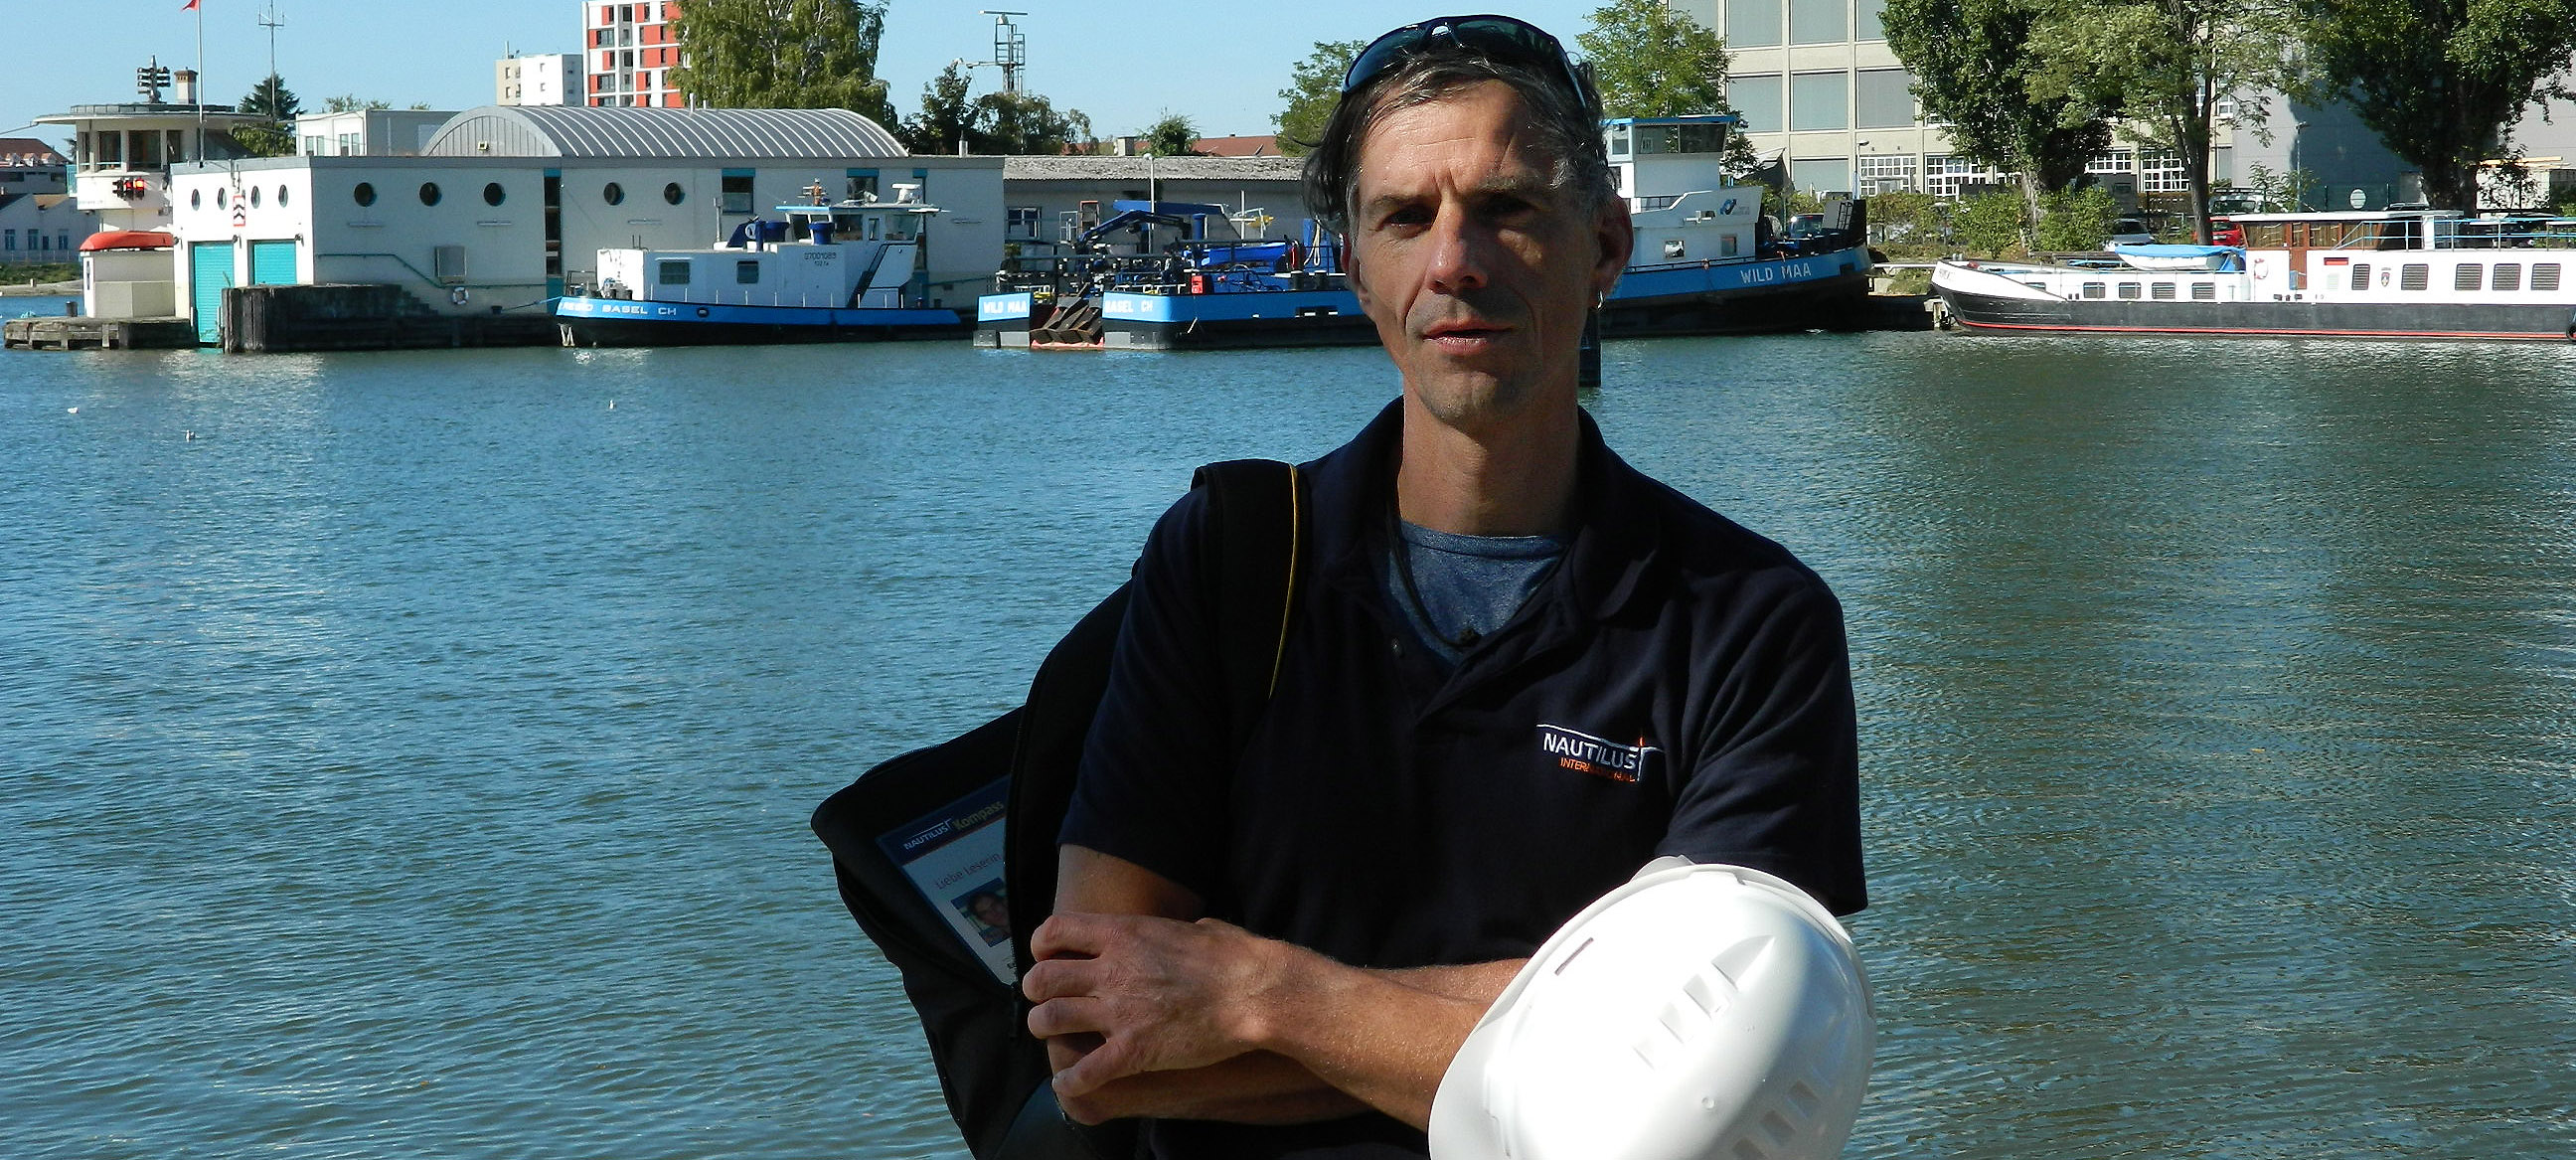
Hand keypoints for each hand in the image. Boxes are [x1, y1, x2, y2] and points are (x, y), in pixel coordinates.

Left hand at [1022, 912, 1298, 1101]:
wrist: (1257, 993)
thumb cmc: (1237, 957)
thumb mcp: (1201, 928)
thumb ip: (1181, 930)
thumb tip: (1193, 929)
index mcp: (1124, 934)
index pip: (1054, 931)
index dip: (1042, 946)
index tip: (1049, 957)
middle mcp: (1112, 970)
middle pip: (1042, 978)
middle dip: (1036, 991)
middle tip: (1045, 999)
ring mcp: (1120, 1011)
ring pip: (1049, 1019)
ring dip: (1044, 1029)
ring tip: (1052, 1036)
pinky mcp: (1134, 1050)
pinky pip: (1084, 1071)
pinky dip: (1070, 1082)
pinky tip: (1067, 1086)